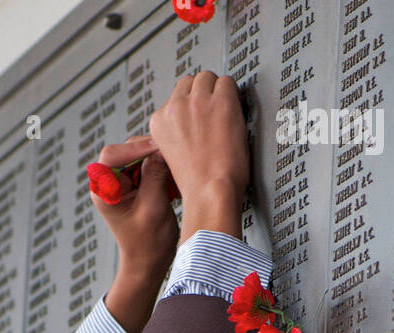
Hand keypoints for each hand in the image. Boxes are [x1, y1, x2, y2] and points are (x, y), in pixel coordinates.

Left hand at [90, 134, 180, 284]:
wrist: (148, 263)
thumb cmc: (147, 244)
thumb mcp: (153, 207)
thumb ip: (155, 175)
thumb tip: (161, 148)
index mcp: (105, 191)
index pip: (112, 155)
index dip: (135, 148)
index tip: (159, 149)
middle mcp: (110, 184)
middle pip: (129, 151)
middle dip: (152, 155)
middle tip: (173, 164)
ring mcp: (122, 183)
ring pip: (142, 156)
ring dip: (161, 165)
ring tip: (175, 183)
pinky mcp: (135, 185)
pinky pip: (149, 166)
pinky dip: (163, 172)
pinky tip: (174, 188)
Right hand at [149, 71, 247, 240]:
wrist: (209, 194)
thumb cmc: (196, 184)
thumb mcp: (172, 155)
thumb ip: (176, 131)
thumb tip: (189, 119)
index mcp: (159, 122)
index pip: (175, 97)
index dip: (190, 106)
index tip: (199, 119)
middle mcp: (174, 108)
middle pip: (190, 82)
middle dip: (203, 94)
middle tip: (214, 114)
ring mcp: (197, 102)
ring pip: (207, 77)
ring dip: (217, 91)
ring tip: (224, 115)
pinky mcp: (220, 101)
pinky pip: (228, 82)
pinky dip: (234, 96)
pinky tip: (234, 115)